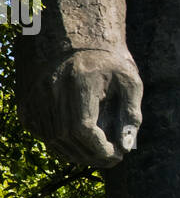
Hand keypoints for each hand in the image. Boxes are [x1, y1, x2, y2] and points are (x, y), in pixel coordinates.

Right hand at [28, 48, 143, 168]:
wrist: (78, 38)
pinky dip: (58, 144)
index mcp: (80, 81)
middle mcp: (53, 88)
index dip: (99, 148)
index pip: (84, 128)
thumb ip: (131, 114)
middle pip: (67, 137)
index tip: (116, 155)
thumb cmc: (109, 61)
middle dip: (90, 155)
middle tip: (109, 160)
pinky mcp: (28, 100)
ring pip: (52, 138)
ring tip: (96, 156)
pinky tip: (77, 146)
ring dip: (75, 154)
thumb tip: (127, 146)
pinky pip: (40, 132)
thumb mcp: (130, 82)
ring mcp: (37, 94)